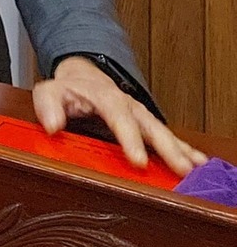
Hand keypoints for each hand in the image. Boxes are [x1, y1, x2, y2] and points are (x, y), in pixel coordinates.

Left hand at [32, 56, 207, 176]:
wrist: (83, 77)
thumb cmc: (68, 89)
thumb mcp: (50, 92)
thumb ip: (48, 106)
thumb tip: (52, 125)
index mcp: (105, 96)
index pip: (119, 117)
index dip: (130, 139)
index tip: (139, 161)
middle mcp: (128, 105)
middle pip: (150, 125)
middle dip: (167, 148)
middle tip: (181, 169)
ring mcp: (140, 114)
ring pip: (163, 132)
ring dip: (181, 150)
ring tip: (196, 168)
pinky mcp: (146, 124)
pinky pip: (168, 136)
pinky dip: (184, 149)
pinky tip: (199, 163)